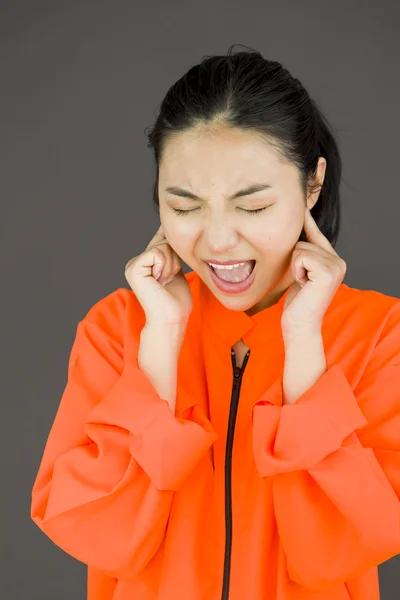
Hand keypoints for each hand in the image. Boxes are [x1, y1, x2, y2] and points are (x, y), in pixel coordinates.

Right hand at [124, 224, 192, 326]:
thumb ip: (171, 253)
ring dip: (171, 265)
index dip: (173, 246)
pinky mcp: (133, 268)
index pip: (161, 239)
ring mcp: (133, 265)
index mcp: (145, 262)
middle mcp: (136, 262)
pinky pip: (157, 253)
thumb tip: (172, 232)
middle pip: (165, 240)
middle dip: (175, 260)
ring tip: (165, 282)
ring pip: (163, 246)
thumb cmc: (176, 300)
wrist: (172, 318)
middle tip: (169, 280)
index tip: (172, 264)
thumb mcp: (175, 269)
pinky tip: (159, 281)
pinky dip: (165, 267)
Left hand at [281, 207, 346, 332]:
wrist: (300, 325)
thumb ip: (304, 254)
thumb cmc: (298, 302)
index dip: (307, 222)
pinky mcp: (328, 272)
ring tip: (302, 284)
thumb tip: (295, 233)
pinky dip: (296, 270)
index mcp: (334, 261)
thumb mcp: (301, 272)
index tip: (302, 206)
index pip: (317, 235)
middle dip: (295, 260)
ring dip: (294, 266)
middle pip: (304, 242)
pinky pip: (301, 256)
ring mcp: (335, 266)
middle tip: (301, 281)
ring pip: (301, 249)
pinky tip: (303, 284)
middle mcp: (339, 261)